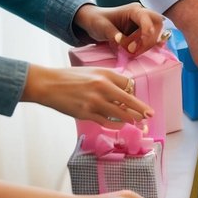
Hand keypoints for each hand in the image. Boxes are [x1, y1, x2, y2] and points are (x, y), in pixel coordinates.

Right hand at [22, 65, 153, 125]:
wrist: (47, 84)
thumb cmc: (69, 78)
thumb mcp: (91, 72)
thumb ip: (106, 80)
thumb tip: (121, 92)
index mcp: (104, 74)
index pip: (128, 84)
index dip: (133, 93)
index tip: (136, 99)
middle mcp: (102, 87)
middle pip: (129, 100)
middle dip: (141, 109)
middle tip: (150, 114)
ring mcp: (95, 101)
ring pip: (120, 113)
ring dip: (130, 119)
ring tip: (137, 122)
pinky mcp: (87, 113)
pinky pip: (107, 121)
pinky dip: (116, 124)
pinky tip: (121, 125)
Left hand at [73, 2, 164, 55]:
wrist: (94, 22)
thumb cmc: (97, 21)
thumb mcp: (102, 27)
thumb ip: (114, 35)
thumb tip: (126, 45)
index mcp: (133, 10)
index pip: (147, 18)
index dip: (147, 31)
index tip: (139, 45)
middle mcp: (142, 15)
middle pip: (158, 24)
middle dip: (151, 39)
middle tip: (136, 51)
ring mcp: (144, 24)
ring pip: (157, 33)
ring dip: (148, 45)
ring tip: (133, 53)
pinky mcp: (143, 33)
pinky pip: (152, 40)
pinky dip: (148, 47)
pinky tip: (139, 53)